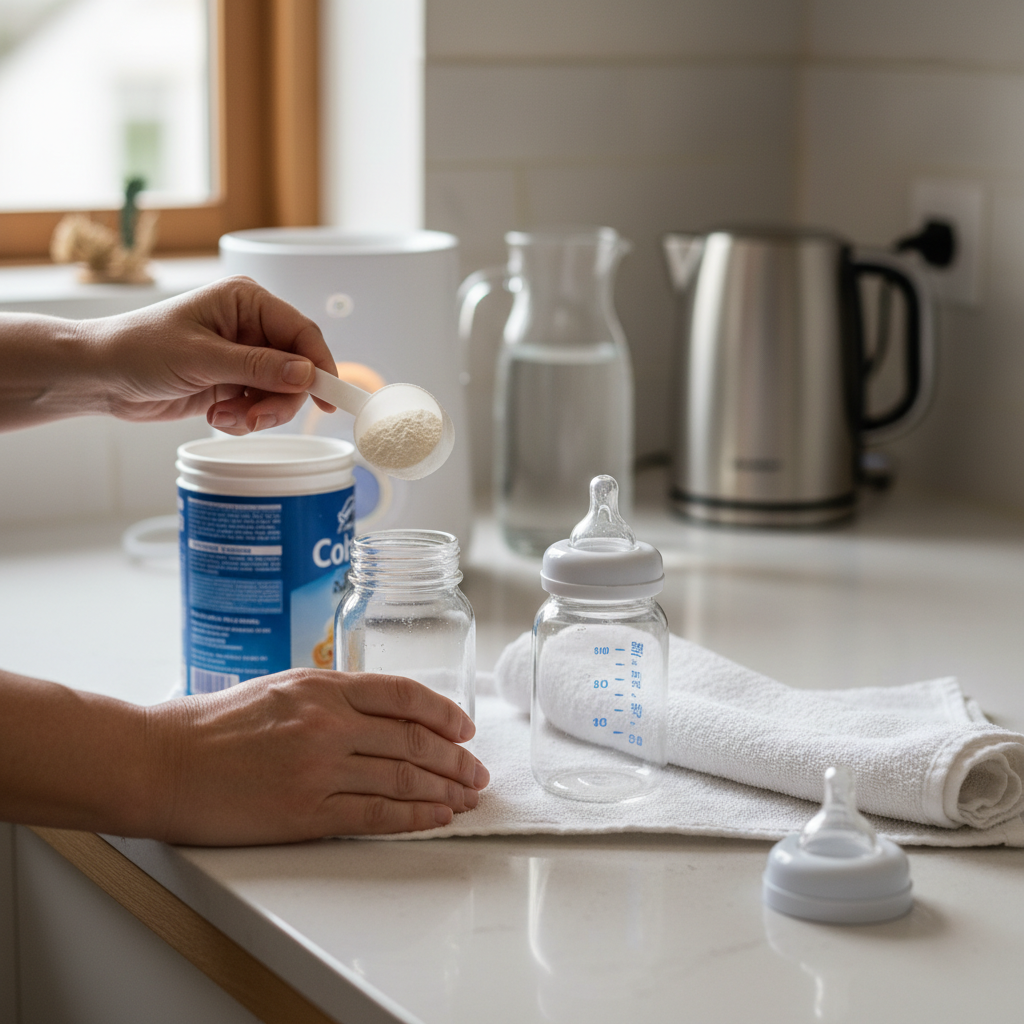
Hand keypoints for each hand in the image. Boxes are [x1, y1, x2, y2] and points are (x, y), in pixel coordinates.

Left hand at [91, 275, 337, 431]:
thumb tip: (306, 374)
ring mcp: (243, 356)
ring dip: (259, 412)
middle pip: (297, 369)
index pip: (302, 333)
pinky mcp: (233, 381)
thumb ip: (259, 367)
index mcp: (246, 301)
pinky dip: (243, 418)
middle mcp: (250, 326)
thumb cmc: (138, 349)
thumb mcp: (202, 358)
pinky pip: (260, 406)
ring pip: (281, 392)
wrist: (100, 375)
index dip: (320, 366)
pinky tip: (217, 414)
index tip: (331, 399)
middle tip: (257, 419)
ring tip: (226, 416)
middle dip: (280, 399)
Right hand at [146, 670, 488, 844]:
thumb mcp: (279, 688)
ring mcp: (319, 767)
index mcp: (322, 684)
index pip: (403, 693)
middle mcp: (328, 722)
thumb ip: (329, 696)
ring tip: (468, 797)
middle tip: (477, 771)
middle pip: (412, 738)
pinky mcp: (306, 810)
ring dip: (445, 789)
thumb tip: (378, 714)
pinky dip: (415, 816)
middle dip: (454, 758)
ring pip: (403, 776)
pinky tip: (437, 818)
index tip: (464, 728)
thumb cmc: (213, 724)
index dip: (443, 712)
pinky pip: (377, 813)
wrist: (162, 761)